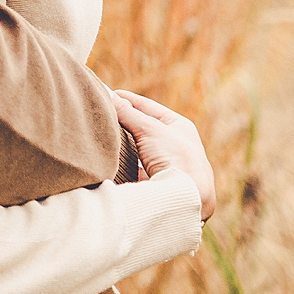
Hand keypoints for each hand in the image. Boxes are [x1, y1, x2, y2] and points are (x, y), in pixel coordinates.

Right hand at [112, 90, 215, 221]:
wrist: (187, 199)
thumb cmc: (175, 158)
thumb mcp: (149, 128)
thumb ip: (127, 112)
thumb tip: (108, 96)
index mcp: (181, 128)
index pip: (150, 108)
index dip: (130, 101)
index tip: (110, 95)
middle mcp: (179, 147)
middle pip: (146, 130)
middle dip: (126, 124)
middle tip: (106, 116)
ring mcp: (171, 168)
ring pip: (142, 152)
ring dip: (126, 147)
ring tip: (106, 140)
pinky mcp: (161, 187)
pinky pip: (139, 172)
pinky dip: (126, 168)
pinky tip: (113, 165)